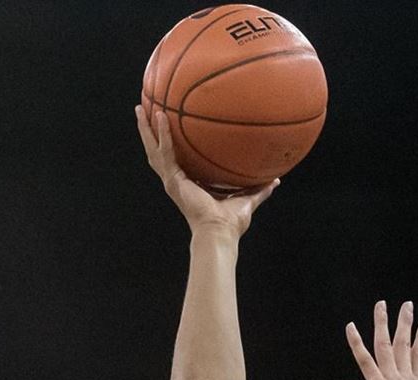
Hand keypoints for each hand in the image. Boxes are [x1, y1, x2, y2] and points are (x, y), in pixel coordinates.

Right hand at [135, 105, 276, 235]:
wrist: (220, 232)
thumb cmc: (231, 223)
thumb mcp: (248, 199)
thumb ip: (260, 189)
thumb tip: (276, 180)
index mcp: (188, 184)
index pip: (175, 159)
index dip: (169, 144)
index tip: (168, 128)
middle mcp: (176, 181)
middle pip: (157, 151)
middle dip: (149, 132)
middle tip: (143, 111)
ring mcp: (172, 181)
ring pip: (153, 150)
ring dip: (146, 129)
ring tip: (140, 109)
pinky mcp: (173, 180)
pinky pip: (166, 152)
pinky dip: (163, 135)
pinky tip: (162, 117)